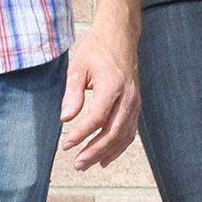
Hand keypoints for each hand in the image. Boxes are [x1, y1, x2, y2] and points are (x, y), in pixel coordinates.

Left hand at [59, 16, 140, 169]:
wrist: (120, 36)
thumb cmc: (97, 49)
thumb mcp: (78, 67)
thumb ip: (72, 93)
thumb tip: (66, 119)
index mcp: (112, 85)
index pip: (97, 118)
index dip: (81, 134)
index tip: (66, 145)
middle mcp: (127, 97)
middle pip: (113, 133)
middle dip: (94, 151)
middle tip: (77, 164)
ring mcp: (134, 102)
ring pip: (123, 136)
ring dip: (106, 153)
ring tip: (87, 164)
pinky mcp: (136, 105)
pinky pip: (130, 131)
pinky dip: (118, 147)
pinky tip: (105, 158)